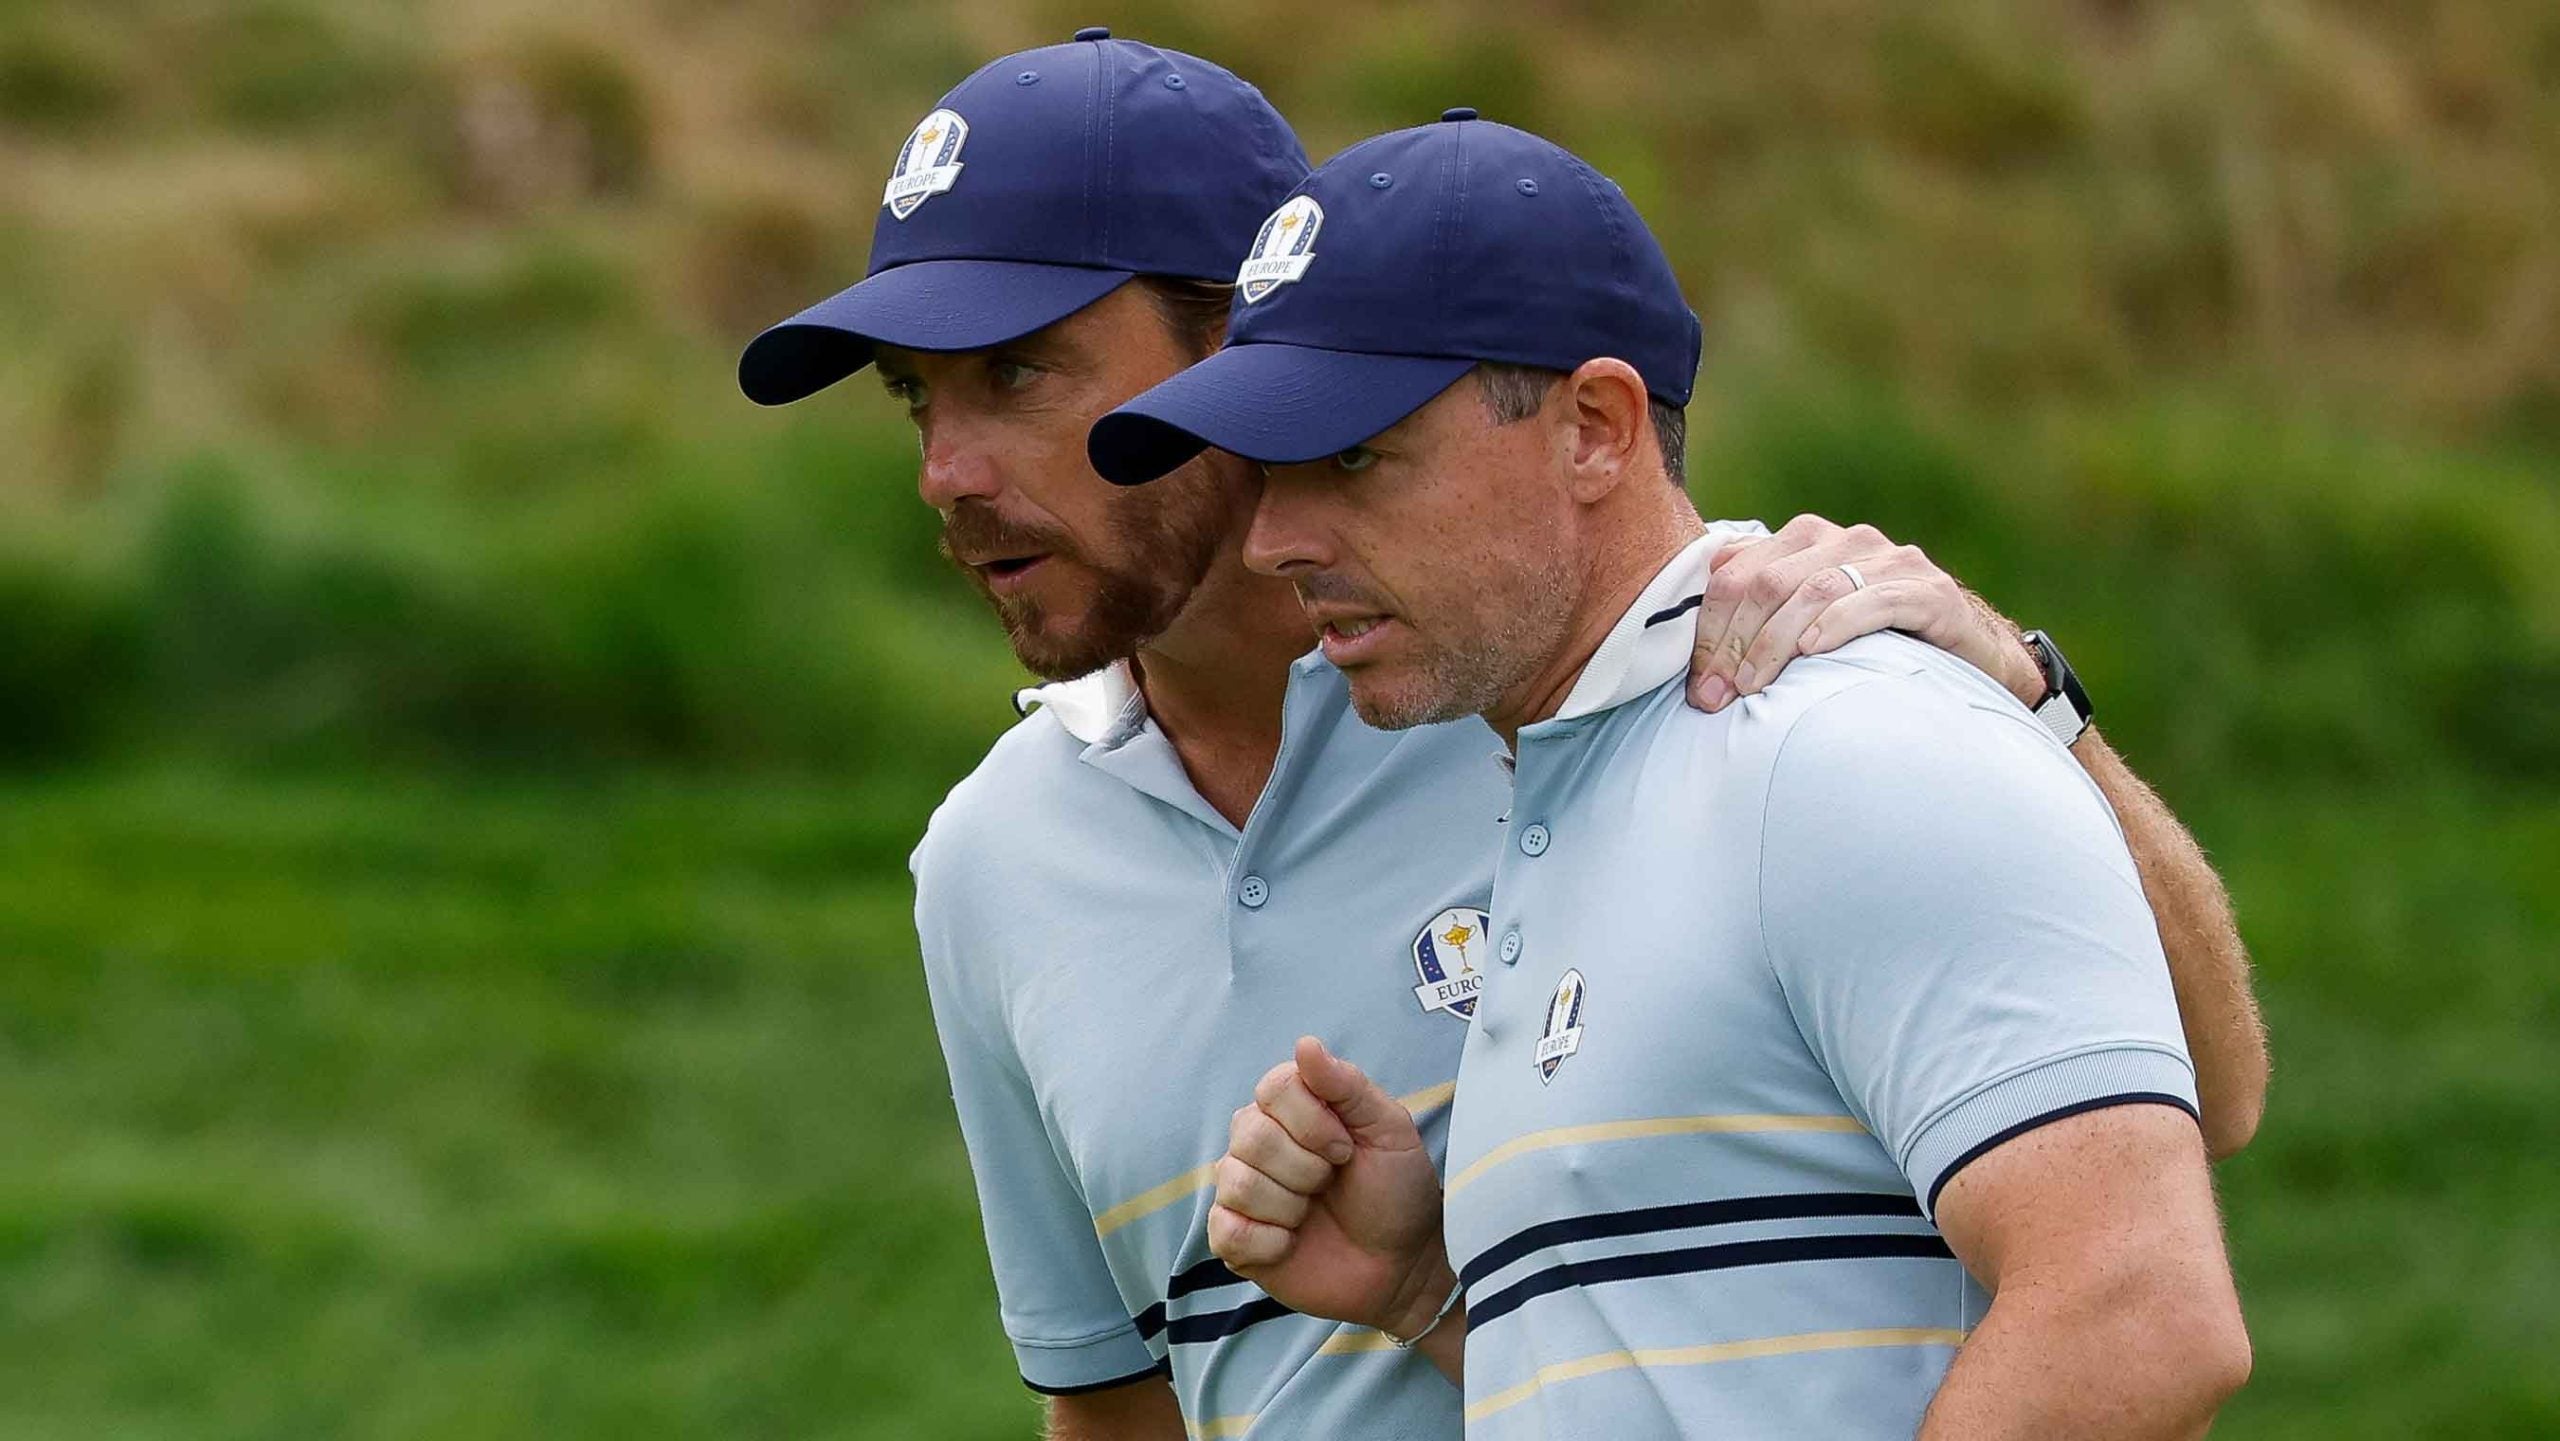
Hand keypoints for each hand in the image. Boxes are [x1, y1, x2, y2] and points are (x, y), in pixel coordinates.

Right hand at [1205, 1037, 1451, 1336]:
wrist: (1402, 1263)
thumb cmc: (1396, 1191)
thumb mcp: (1388, 1129)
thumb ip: (1347, 1084)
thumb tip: (1305, 1043)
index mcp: (1291, 1109)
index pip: (1273, 1087)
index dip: (1312, 1121)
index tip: (1347, 1149)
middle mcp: (1257, 1143)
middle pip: (1251, 1134)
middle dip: (1306, 1167)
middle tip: (1331, 1183)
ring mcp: (1242, 1190)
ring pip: (1237, 1181)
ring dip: (1290, 1206)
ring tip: (1313, 1215)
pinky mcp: (1234, 1238)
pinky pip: (1225, 1230)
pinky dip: (1268, 1242)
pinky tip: (1291, 1244)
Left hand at [1688, 514, 2043, 710]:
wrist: (1968, 656)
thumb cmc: (1873, 648)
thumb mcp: (1807, 632)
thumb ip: (1758, 624)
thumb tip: (1695, 665)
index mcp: (1804, 541)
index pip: (1735, 573)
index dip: (1709, 629)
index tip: (1698, 685)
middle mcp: (1845, 540)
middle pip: (1768, 582)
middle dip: (1735, 643)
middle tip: (1718, 697)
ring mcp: (1890, 560)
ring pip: (1814, 590)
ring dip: (1774, 642)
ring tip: (1754, 687)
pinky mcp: (1928, 590)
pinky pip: (1875, 600)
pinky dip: (1838, 624)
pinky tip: (1813, 652)